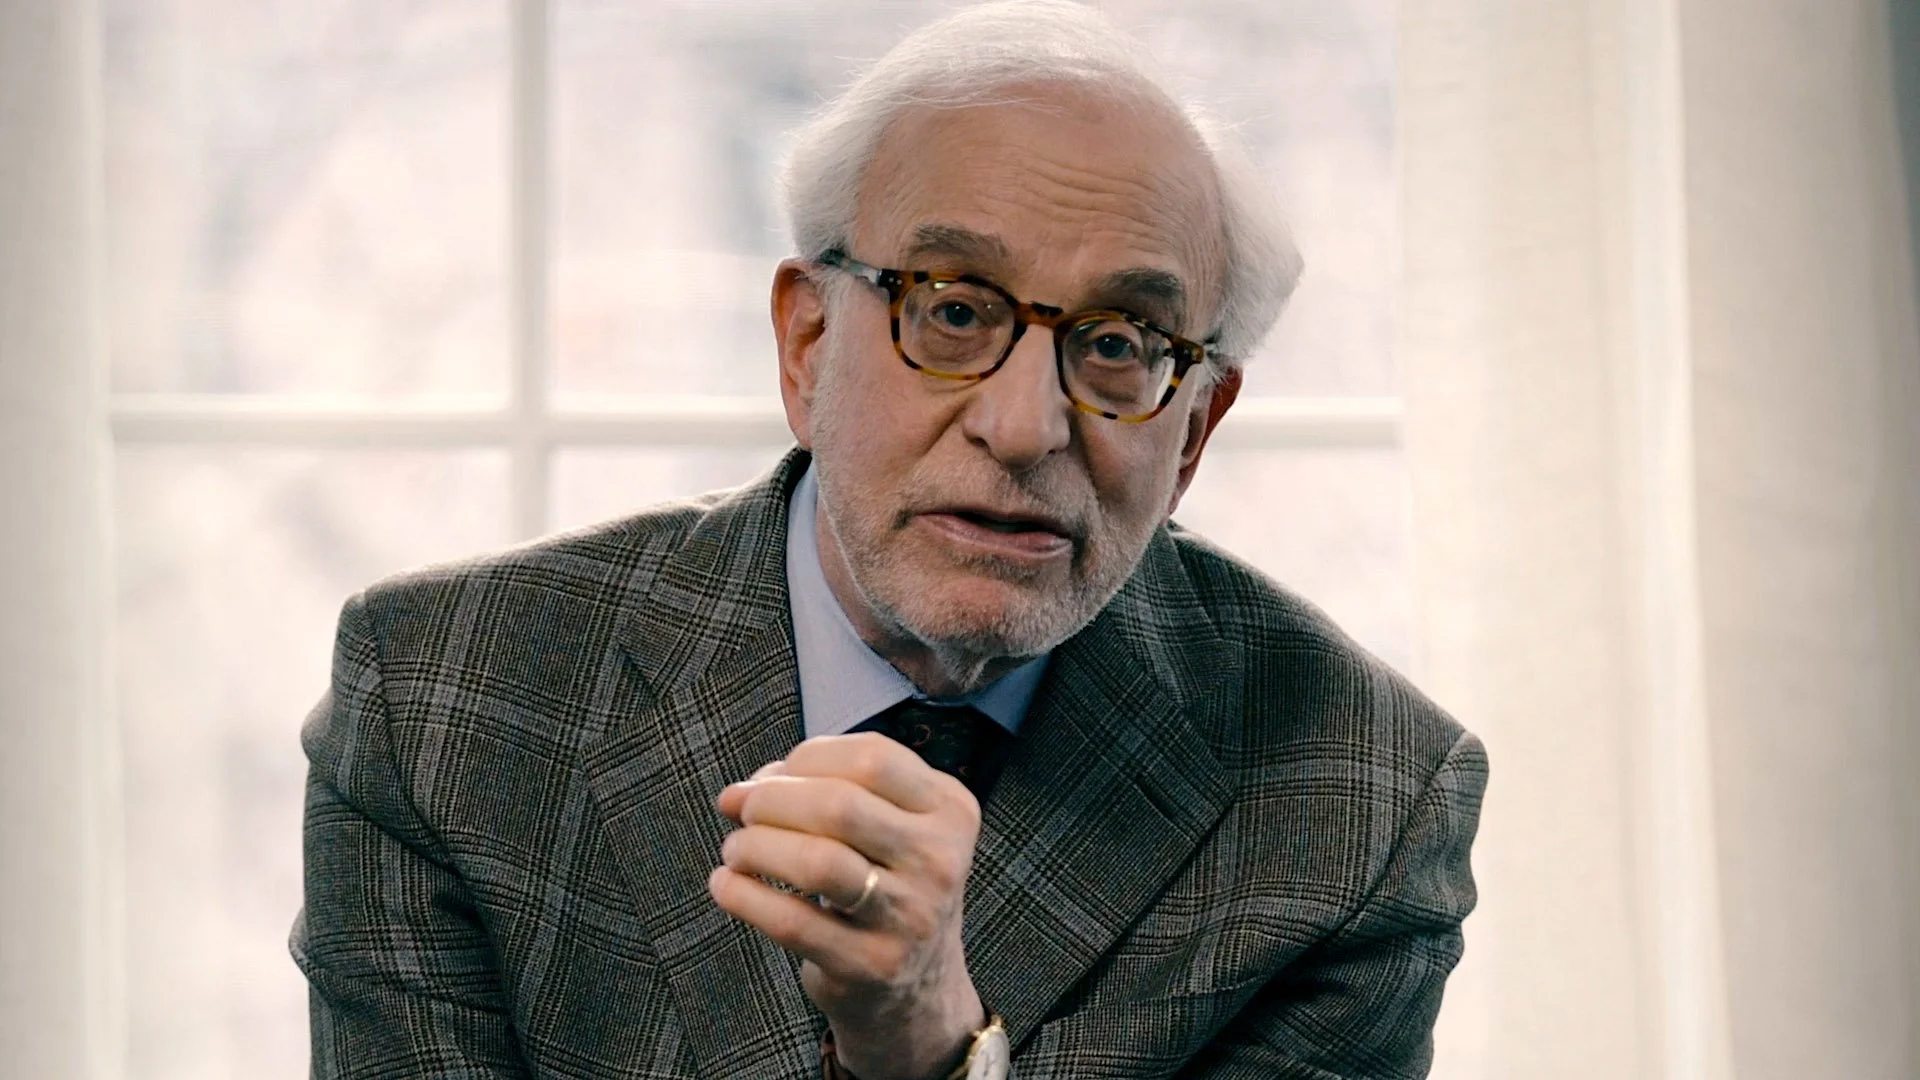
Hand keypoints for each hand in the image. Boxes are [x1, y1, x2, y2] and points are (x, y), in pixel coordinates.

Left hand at [710, 732, 987, 1079]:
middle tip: (743, 812)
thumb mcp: (885, 830)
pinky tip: (726, 885)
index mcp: (950, 810)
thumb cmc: (887, 887)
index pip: (872, 757)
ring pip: (817, 862)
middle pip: (839, 805)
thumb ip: (821, 792)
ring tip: (735, 851)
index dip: (807, 757)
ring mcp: (910, 918)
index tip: (773, 777)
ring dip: (756, 847)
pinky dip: (743, 896)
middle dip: (771, 800)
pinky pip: (791, 922)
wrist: (920, 990)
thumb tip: (737, 794)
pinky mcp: (870, 966)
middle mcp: (940, 861)